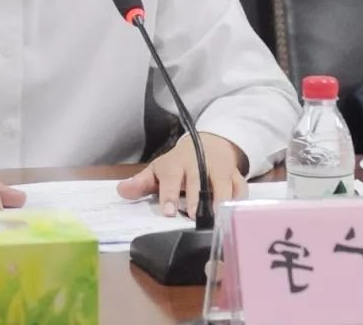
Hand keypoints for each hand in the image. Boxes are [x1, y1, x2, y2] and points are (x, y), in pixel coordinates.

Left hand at [116, 132, 247, 219]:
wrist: (208, 144)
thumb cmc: (179, 164)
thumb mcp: (158, 170)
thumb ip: (141, 183)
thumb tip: (121, 191)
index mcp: (176, 164)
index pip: (171, 177)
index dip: (169, 194)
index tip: (168, 212)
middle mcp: (199, 164)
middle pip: (198, 180)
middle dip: (197, 198)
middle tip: (194, 216)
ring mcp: (219, 169)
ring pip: (223, 183)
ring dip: (221, 200)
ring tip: (217, 218)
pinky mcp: (236, 176)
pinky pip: (241, 188)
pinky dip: (239, 200)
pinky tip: (235, 214)